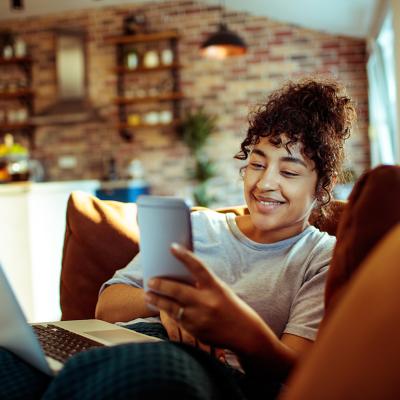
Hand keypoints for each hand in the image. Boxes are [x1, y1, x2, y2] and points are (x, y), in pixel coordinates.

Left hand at [145, 243, 266, 353]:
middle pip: (178, 291)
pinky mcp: (195, 330)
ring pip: (172, 307)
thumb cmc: (230, 306)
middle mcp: (207, 302)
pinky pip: (176, 319)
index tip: (172, 247)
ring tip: (148, 295)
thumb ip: (202, 284)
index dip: (185, 256)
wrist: (244, 333)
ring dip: (157, 301)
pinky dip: (167, 312)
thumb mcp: (220, 291)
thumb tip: (180, 274)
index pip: (199, 268)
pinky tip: (158, 307)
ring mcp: (199, 318)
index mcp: (215, 287)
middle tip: (150, 280)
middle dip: (161, 285)